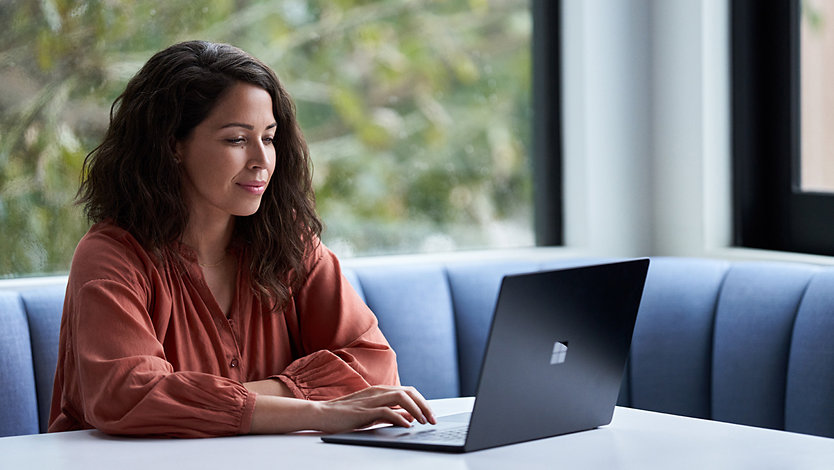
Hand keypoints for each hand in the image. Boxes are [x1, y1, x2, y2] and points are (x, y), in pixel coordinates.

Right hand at [313, 385, 436, 433]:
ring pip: (401, 397)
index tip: (430, 416)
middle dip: (424, 406)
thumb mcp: (373, 412)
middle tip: (432, 420)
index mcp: (381, 390)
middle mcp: (378, 391)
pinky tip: (406, 425)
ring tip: (423, 422)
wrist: (322, 413)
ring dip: (416, 410)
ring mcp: (371, 399)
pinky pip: (387, 411)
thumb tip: (410, 417)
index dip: (423, 402)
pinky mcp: (364, 410)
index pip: (409, 391)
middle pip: (409, 392)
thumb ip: (391, 412)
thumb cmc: (346, 414)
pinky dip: (399, 417)